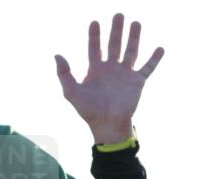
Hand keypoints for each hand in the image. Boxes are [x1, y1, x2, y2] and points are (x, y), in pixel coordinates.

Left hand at [55, 14, 164, 143]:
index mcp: (95, 70)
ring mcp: (125, 74)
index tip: (95, 22)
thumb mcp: (71, 92)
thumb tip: (57, 55)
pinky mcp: (137, 82)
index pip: (95, 47)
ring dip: (134, 37)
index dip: (94, 35)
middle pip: (114, 44)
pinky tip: (160, 48)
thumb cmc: (88, 111)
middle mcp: (111, 69)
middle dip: (116, 30)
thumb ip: (64, 74)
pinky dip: (155, 59)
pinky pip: (148, 68)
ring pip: (131, 51)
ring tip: (136, 23)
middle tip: (118, 14)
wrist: (107, 125)